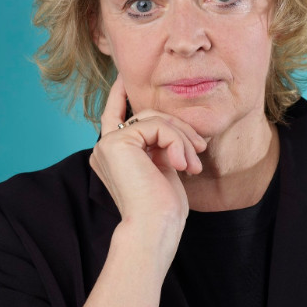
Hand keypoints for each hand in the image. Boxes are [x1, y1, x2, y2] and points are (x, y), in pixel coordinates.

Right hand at [90, 75, 206, 237]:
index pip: (113, 115)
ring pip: (154, 118)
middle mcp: (105, 147)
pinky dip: (177, 142)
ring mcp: (107, 144)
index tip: (123, 78)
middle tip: (200, 150)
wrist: (154, 228)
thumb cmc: (162, 207)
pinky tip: (182, 164)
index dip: (119, 94)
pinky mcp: (116, 142)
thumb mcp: (163, 167)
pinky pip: (157, 126)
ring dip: (183, 139)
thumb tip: (174, 127)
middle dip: (179, 128)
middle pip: (146, 115)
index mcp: (113, 154)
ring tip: (194, 164)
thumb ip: (160, 143)